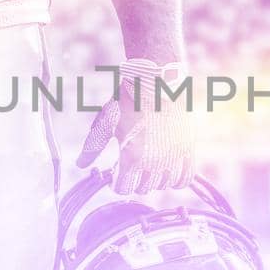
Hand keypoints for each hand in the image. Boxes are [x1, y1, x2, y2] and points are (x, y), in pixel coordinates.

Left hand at [77, 79, 195, 194]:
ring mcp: (174, 157)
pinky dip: (176, 179)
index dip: (117, 182)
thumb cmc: (129, 100)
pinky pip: (185, 179)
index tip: (116, 172)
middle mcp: (155, 162)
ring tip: (149, 166)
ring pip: (164, 185)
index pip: (123, 189)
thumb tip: (80, 165)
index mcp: (132, 157)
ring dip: (155, 179)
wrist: (158, 81)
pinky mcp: (188, 150)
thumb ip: (93, 146)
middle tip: (132, 166)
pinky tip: (168, 170)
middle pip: (143, 189)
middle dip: (135, 180)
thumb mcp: (107, 123)